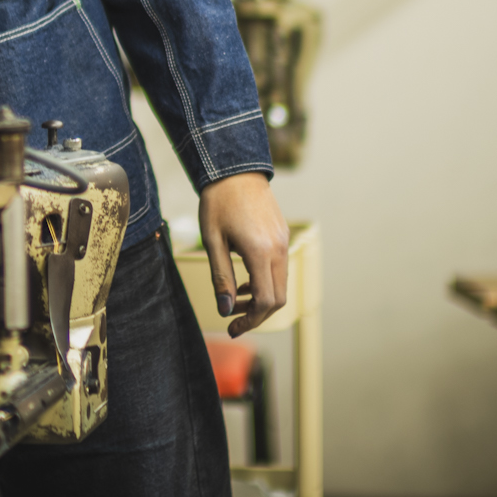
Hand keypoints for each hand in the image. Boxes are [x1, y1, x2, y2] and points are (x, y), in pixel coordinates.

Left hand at [198, 172, 289, 336]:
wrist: (235, 169)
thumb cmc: (218, 202)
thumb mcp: (213, 241)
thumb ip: (221, 277)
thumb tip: (225, 309)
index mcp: (261, 252)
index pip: (265, 301)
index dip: (249, 320)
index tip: (231, 327)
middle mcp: (278, 250)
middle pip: (278, 299)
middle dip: (256, 315)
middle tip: (232, 320)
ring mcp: (283, 242)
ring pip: (280, 285)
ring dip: (260, 299)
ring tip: (234, 301)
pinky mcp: (282, 236)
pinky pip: (279, 269)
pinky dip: (265, 282)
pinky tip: (244, 282)